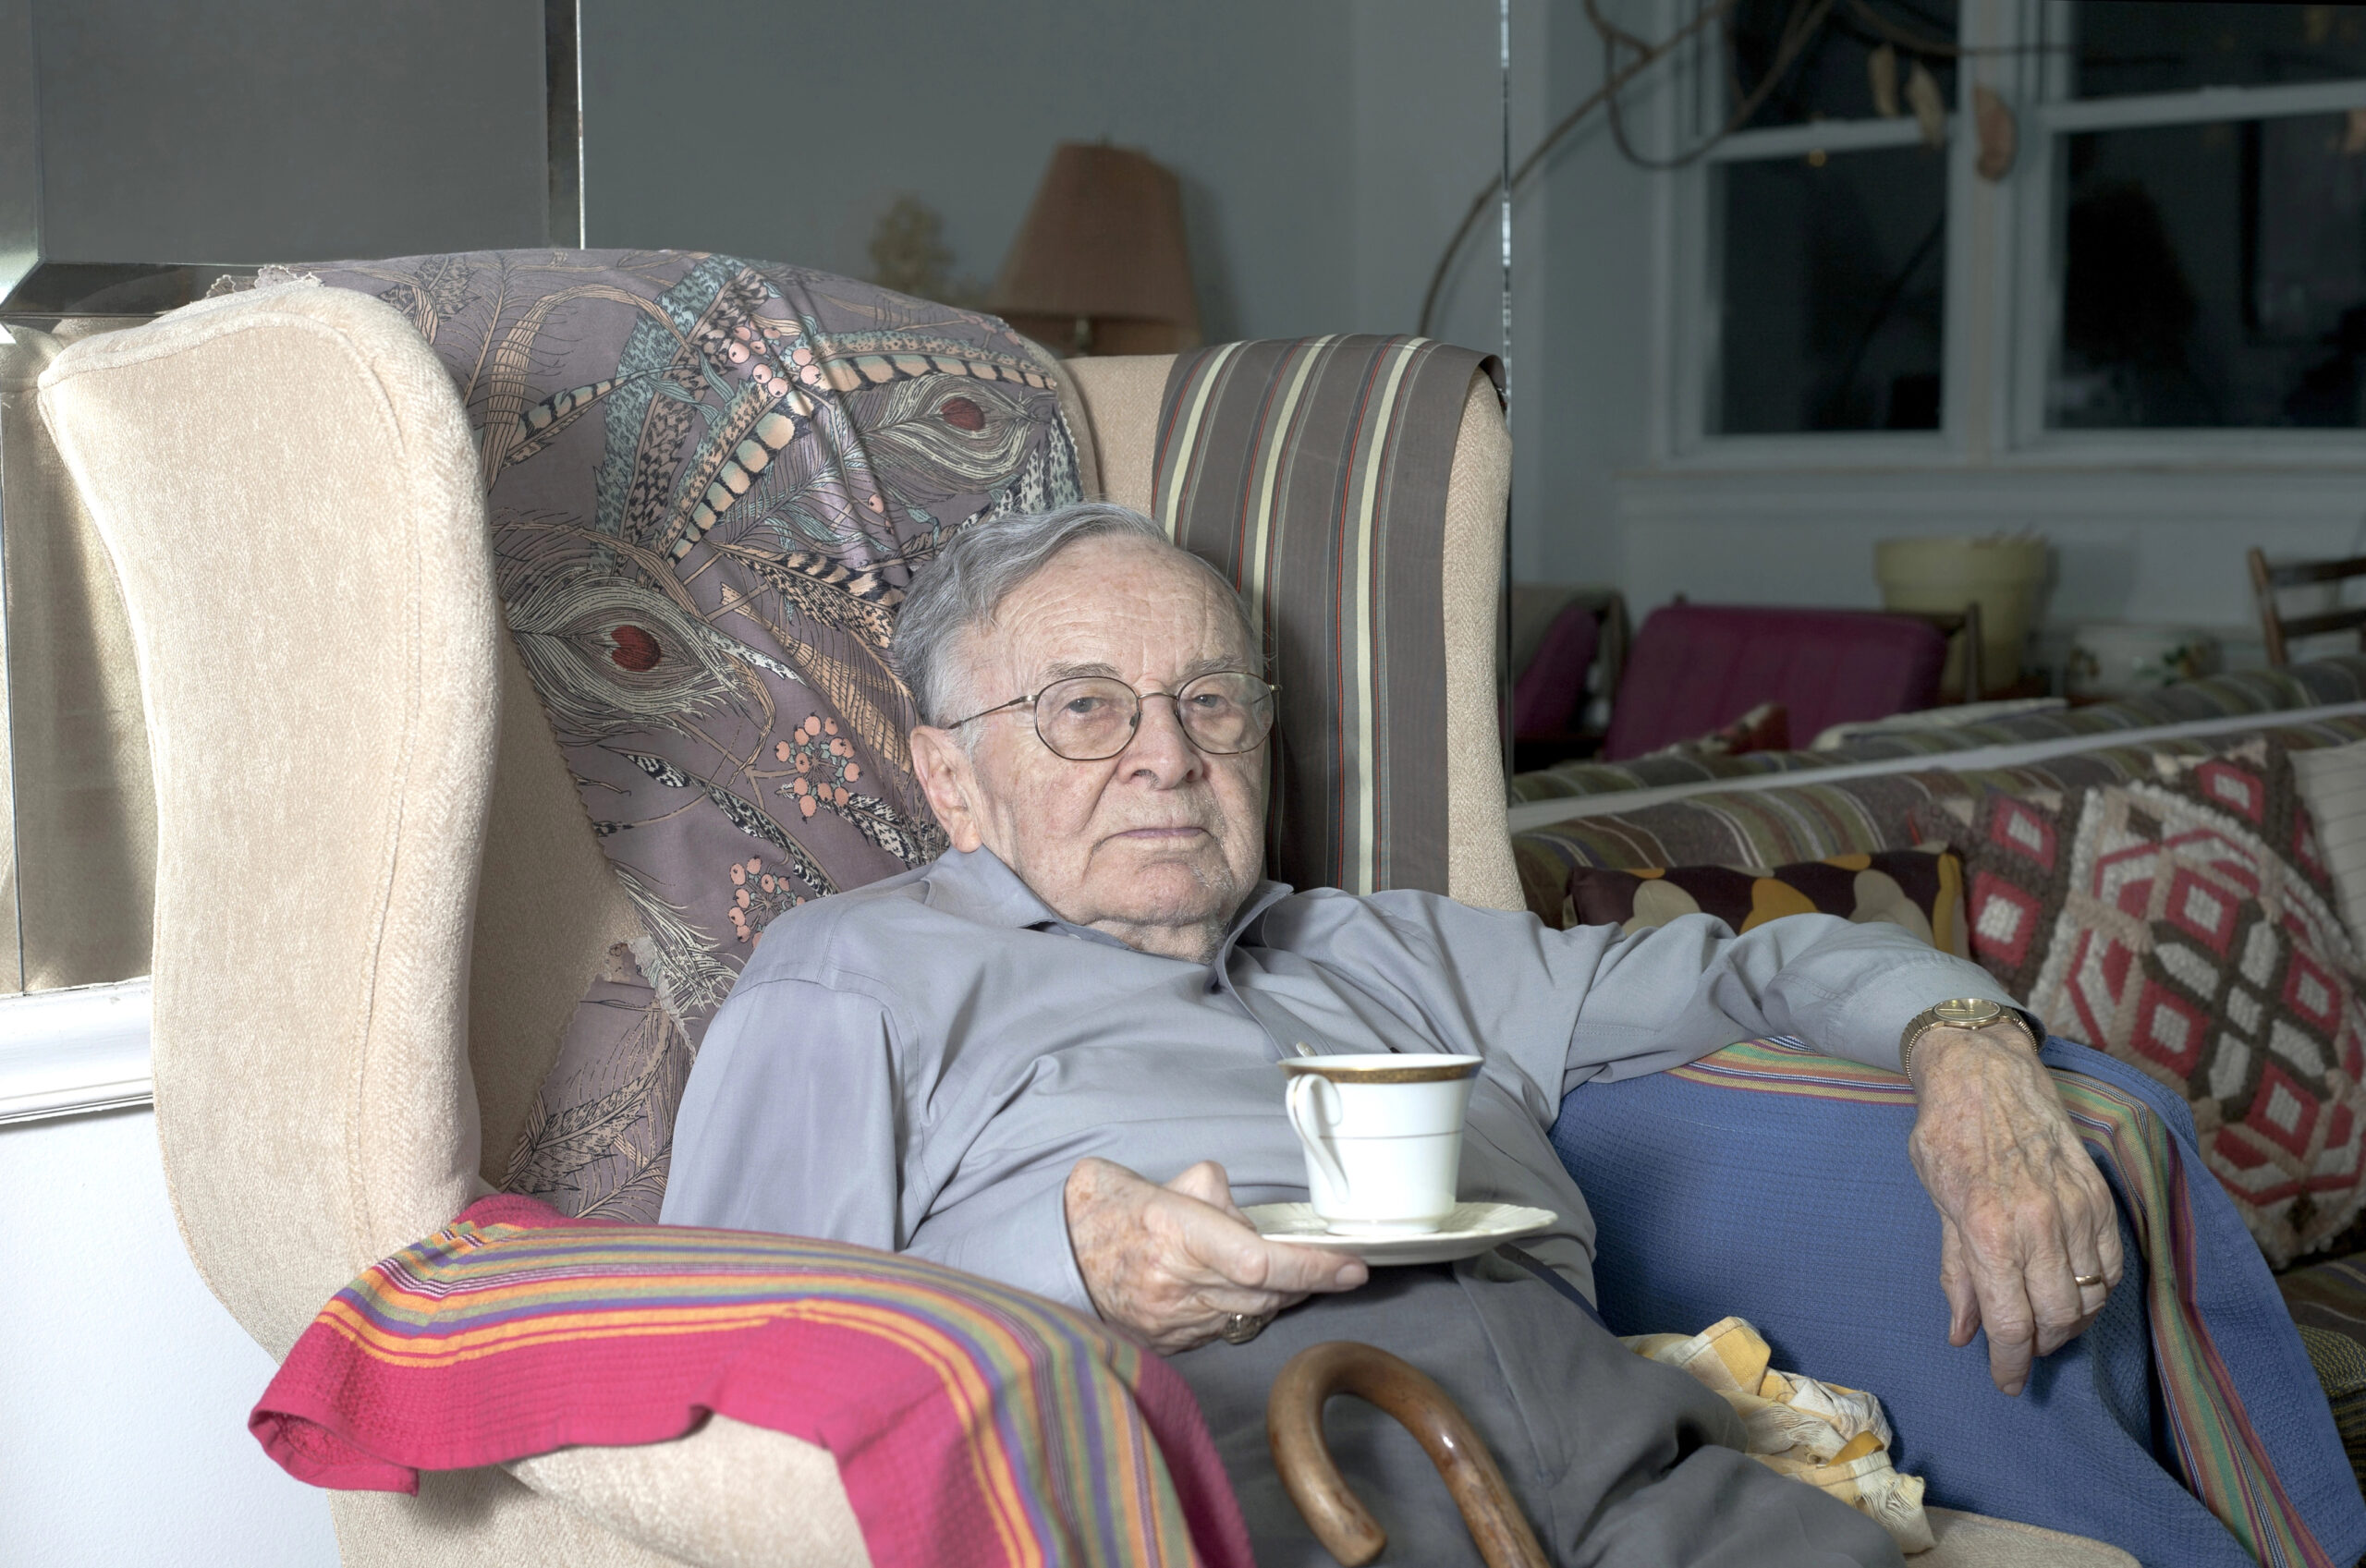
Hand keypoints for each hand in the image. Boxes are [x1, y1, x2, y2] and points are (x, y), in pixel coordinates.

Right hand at [1064, 1156, 1367, 1353]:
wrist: (1053, 1254)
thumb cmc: (1109, 1207)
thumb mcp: (1158, 1179)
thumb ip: (1210, 1193)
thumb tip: (1247, 1217)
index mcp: (1173, 1231)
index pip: (1260, 1262)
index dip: (1313, 1268)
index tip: (1352, 1265)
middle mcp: (1173, 1281)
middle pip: (1265, 1293)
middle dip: (1308, 1281)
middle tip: (1338, 1265)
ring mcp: (1169, 1319)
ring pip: (1250, 1314)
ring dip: (1281, 1296)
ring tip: (1295, 1272)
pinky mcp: (1167, 1341)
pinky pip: (1225, 1328)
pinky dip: (1246, 1310)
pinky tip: (1248, 1291)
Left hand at [1906, 1022, 2123, 1395]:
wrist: (1985, 1072)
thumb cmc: (1948, 1134)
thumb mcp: (1938, 1202)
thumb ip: (1956, 1271)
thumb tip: (1963, 1333)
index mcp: (1988, 1230)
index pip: (2010, 1323)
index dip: (2010, 1363)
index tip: (2006, 1382)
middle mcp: (2039, 1225)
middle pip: (2056, 1319)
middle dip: (2038, 1345)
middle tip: (2021, 1346)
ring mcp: (2076, 1210)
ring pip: (2090, 1296)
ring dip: (2069, 1321)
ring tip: (2045, 1321)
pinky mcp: (2101, 1196)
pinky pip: (2113, 1264)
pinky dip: (2097, 1288)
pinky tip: (2075, 1288)